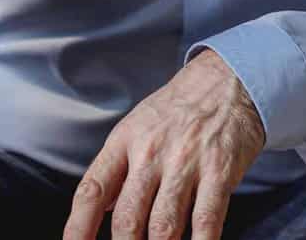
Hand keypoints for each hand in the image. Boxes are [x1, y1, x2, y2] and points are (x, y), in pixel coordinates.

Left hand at [62, 50, 265, 239]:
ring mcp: (186, 163)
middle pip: (127, 219)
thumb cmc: (178, 109)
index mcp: (124, 141)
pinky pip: (205, 220)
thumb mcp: (137, 126)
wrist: (227, 80)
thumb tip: (100, 207)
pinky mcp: (219, 171)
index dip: (78, 227)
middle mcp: (151, 153)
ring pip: (163, 226)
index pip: (91, 191)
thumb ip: (118, 168)